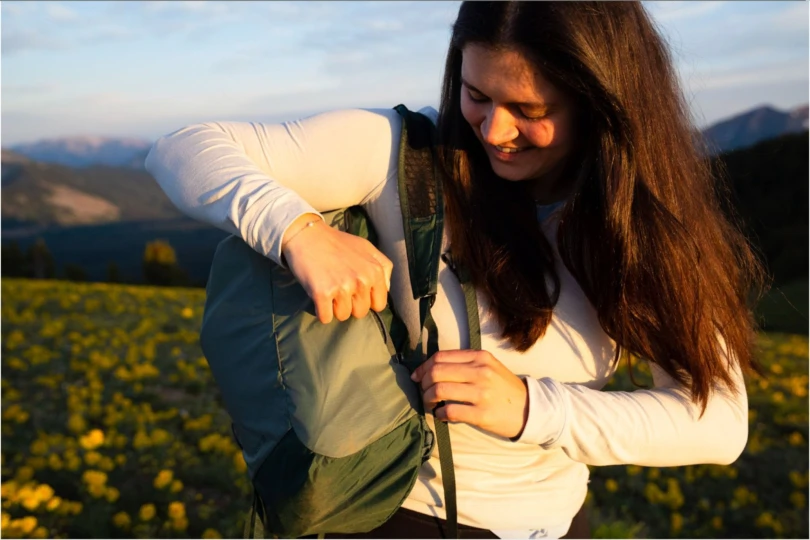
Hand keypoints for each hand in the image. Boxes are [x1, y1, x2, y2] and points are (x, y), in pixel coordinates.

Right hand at [282, 214, 393, 323]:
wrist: (307, 235)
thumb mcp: (367, 248)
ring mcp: (342, 287)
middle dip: (350, 305)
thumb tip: (387, 289)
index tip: (355, 292)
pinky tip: (318, 295)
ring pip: (343, 316)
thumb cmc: (337, 243)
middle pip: (360, 312)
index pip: (379, 304)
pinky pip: (325, 318)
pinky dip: (320, 311)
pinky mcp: (322, 293)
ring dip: (334, 308)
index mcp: (375, 271)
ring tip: (329, 289)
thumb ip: (383, 267)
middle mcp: (362, 280)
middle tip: (339, 288)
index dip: (366, 300)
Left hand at [410, 350, 528, 439]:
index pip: (441, 357)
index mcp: (480, 357)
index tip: (417, 376)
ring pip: (439, 391)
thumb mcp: (489, 367)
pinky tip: (442, 415)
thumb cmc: (504, 388)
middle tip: (423, 392)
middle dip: (423, 383)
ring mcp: (482, 393)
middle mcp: (481, 372)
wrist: (530, 409)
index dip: (423, 367)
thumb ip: (465, 363)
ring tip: (430, 404)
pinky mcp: (482, 414)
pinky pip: (450, 411)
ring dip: (428, 399)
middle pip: (436, 372)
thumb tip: (431, 368)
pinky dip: (440, 414)